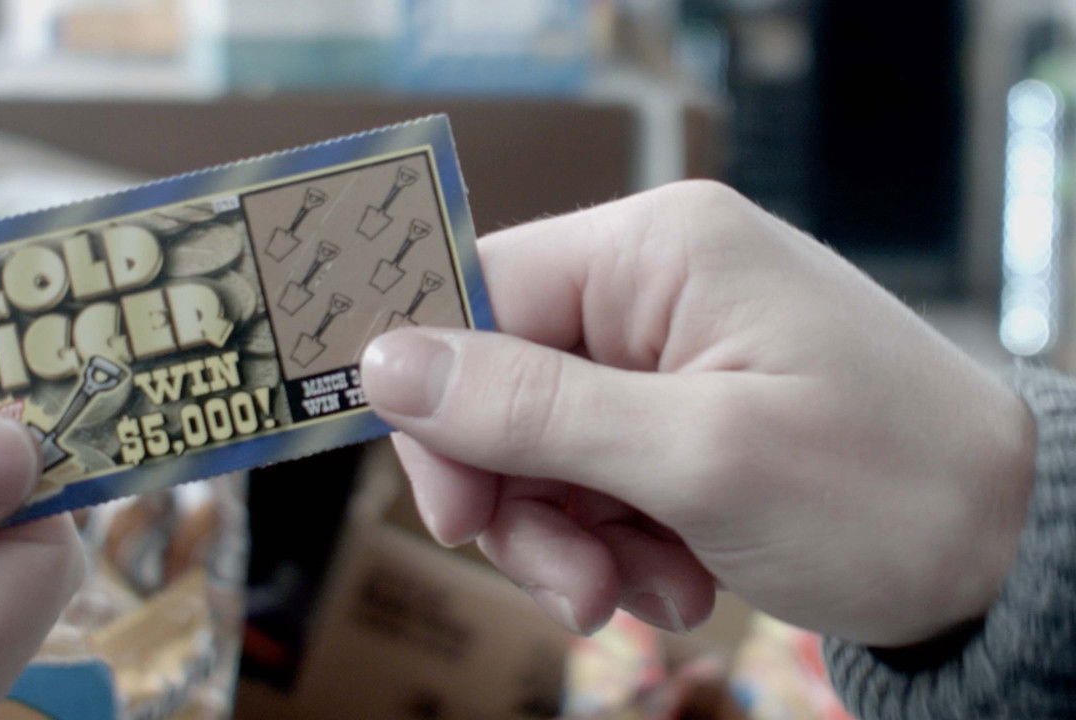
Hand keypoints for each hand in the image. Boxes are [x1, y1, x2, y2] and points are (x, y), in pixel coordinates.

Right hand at [360, 181, 1035, 646]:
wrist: (1007, 556)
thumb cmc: (884, 489)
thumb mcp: (695, 455)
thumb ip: (531, 407)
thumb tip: (383, 361)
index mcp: (654, 250)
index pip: (478, 296)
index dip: (440, 405)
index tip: (458, 511)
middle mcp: (652, 286)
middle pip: (500, 383)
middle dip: (520, 500)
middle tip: (574, 585)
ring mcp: (669, 352)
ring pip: (540, 446)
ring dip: (572, 539)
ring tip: (642, 592)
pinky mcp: (683, 413)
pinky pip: (594, 477)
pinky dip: (617, 544)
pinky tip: (679, 579)